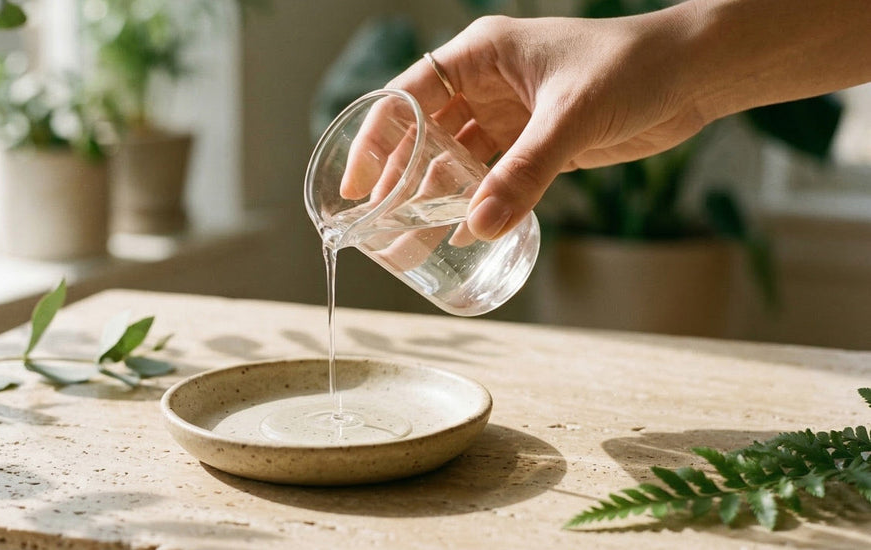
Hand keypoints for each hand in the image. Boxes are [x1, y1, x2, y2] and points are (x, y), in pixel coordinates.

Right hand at [386, 11, 704, 239]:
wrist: (695, 73)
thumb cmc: (633, 68)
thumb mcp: (570, 118)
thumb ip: (524, 173)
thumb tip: (478, 229)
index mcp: (480, 54)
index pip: (407, 95)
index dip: (375, 140)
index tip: (356, 186)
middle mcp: (486, 83)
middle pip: (423, 134)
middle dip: (400, 180)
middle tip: (379, 226)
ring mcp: (510, 115)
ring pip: (455, 160)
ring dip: (435, 198)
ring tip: (410, 241)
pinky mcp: (536, 143)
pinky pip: (492, 177)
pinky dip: (476, 203)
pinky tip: (462, 233)